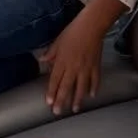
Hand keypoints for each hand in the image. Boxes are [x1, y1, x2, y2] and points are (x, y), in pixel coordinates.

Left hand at [41, 0, 120, 115]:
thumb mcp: (58, 41)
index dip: (52, 92)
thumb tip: (41, 60)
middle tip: (58, 112)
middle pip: (66, 87)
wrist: (92, 25)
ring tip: (75, 109)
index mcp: (62, 61)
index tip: (49, 103)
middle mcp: (73, 67)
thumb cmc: (73, 31)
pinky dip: (94, 88)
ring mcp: (86, 68)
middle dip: (61, 100)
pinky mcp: (96, 65)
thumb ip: (50, 52)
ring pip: (81, 87)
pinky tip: (92, 95)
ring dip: (77, 99)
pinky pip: (95, 79)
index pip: (55, 80)